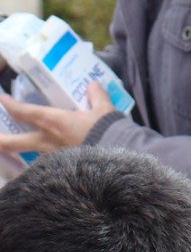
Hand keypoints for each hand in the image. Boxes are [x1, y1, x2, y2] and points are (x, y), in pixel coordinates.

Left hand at [0, 82, 116, 153]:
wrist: (118, 153)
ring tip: (9, 149)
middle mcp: (46, 139)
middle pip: (13, 142)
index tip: (2, 99)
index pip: (23, 111)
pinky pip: (44, 163)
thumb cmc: (107, 129)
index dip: (9, 104)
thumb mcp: (103, 108)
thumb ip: (96, 94)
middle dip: (0, 140)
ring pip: (26, 154)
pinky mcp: (61, 167)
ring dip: (16, 151)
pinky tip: (39, 163)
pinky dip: (38, 162)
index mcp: (53, 121)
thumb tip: (92, 84)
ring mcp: (51, 155)